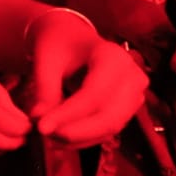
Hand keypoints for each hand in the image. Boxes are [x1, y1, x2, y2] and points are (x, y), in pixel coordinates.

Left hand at [27, 10, 147, 146]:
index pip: (94, 95)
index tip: (41, 127)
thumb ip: (45, 88)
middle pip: (109, 116)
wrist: (72, 37)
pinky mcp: (129, 109)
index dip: (68, 115)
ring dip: (80, 137)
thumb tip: (40, 120)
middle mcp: (133, 76)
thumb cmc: (58, 44)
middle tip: (45, 135)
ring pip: (111, 127)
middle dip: (76, 131)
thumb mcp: (46, 59)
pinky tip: (61, 138)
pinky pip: (109, 130)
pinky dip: (85, 137)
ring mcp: (135, 94)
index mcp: (113, 57)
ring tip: (49, 137)